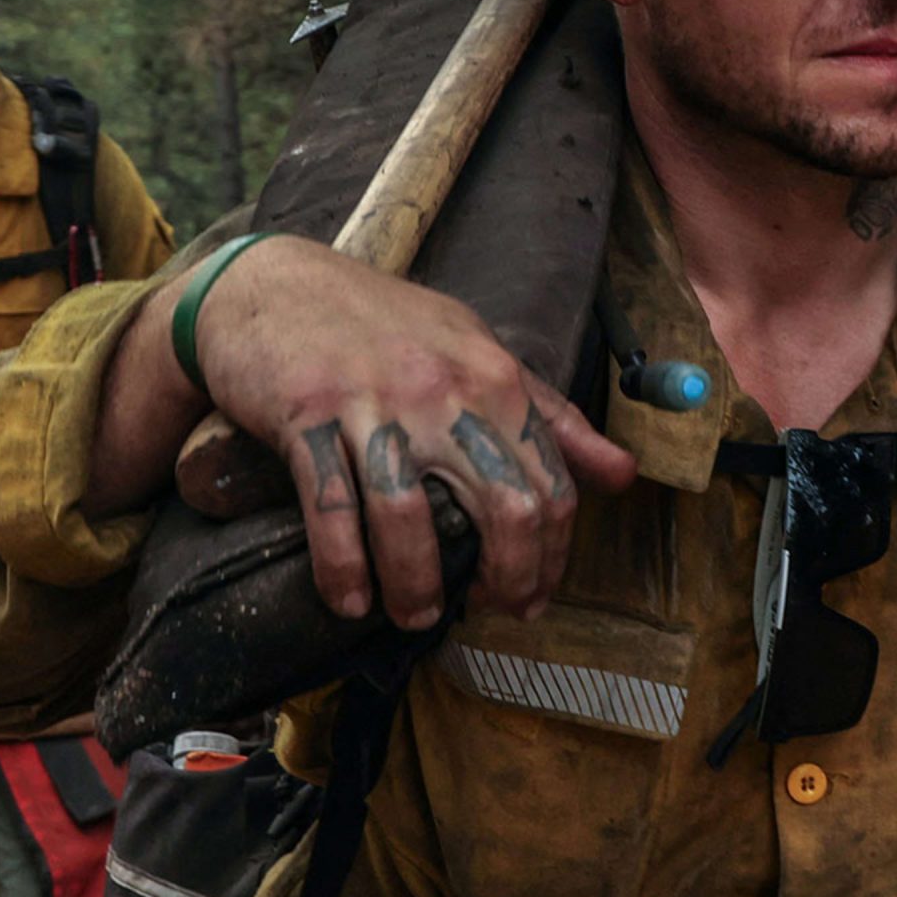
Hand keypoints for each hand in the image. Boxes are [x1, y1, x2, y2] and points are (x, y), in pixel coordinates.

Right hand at [123, 237, 636, 629]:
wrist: (273, 281)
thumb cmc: (381, 323)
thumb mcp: (476, 350)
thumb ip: (549, 415)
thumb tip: (623, 475)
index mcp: (493, 377)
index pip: (551, 487)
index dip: (550, 558)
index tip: (530, 596)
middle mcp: (442, 390)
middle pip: (503, 508)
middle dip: (505, 579)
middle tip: (485, 611)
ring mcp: (372, 403)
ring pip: (409, 519)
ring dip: (416, 586)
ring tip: (413, 615)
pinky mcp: (306, 414)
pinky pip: (331, 508)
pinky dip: (343, 567)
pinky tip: (349, 599)